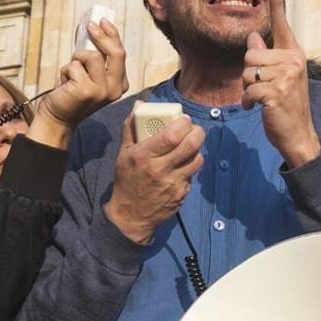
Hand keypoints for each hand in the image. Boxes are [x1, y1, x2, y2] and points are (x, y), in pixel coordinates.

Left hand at [30, 19, 128, 148]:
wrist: (57, 117)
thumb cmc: (71, 93)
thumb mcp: (89, 74)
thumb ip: (95, 57)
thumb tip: (92, 27)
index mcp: (120, 84)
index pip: (121, 54)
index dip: (111, 35)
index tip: (102, 22)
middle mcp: (115, 89)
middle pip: (116, 53)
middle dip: (103, 35)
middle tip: (90, 25)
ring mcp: (102, 91)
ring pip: (93, 56)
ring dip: (77, 58)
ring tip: (71, 71)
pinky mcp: (86, 91)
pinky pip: (75, 66)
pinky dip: (66, 70)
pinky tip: (65, 83)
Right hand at [104, 114, 204, 244]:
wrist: (130, 216)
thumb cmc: (127, 180)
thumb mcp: (123, 153)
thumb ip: (131, 127)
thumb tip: (140, 104)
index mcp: (143, 156)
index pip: (171, 135)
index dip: (183, 123)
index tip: (184, 119)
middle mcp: (159, 169)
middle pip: (190, 145)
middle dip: (197, 132)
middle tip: (194, 129)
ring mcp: (173, 184)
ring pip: (197, 159)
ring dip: (197, 149)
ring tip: (190, 145)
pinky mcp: (181, 195)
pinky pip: (192, 175)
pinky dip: (190, 166)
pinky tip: (183, 165)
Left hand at [241, 0, 320, 168]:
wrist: (298, 135)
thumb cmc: (286, 105)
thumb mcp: (278, 78)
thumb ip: (267, 56)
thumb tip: (253, 37)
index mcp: (293, 54)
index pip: (282, 24)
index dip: (277, 3)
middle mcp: (293, 60)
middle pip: (251, 53)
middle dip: (248, 74)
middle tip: (261, 89)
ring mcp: (286, 76)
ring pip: (246, 72)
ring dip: (247, 89)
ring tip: (261, 100)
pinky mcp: (276, 92)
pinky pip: (247, 90)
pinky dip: (247, 102)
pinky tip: (258, 108)